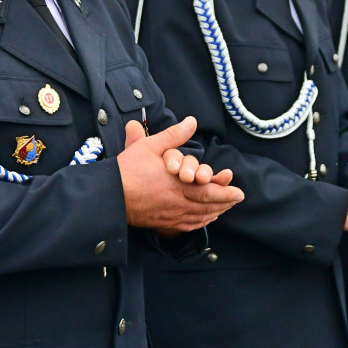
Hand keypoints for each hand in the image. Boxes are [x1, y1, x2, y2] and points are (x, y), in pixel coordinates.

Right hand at [118, 117, 242, 231]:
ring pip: (198, 217)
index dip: (226, 193)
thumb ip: (174, 135)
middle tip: (236, 199)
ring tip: (223, 208)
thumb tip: (191, 121)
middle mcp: (177, 202)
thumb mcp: (150, 146)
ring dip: (214, 213)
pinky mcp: (161, 222)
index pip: (208, 191)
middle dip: (225, 203)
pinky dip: (199, 223)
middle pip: (207, 206)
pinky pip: (186, 225)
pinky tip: (202, 220)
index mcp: (177, 184)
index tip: (239, 192)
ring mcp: (169, 215)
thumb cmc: (127, 170)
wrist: (108, 195)